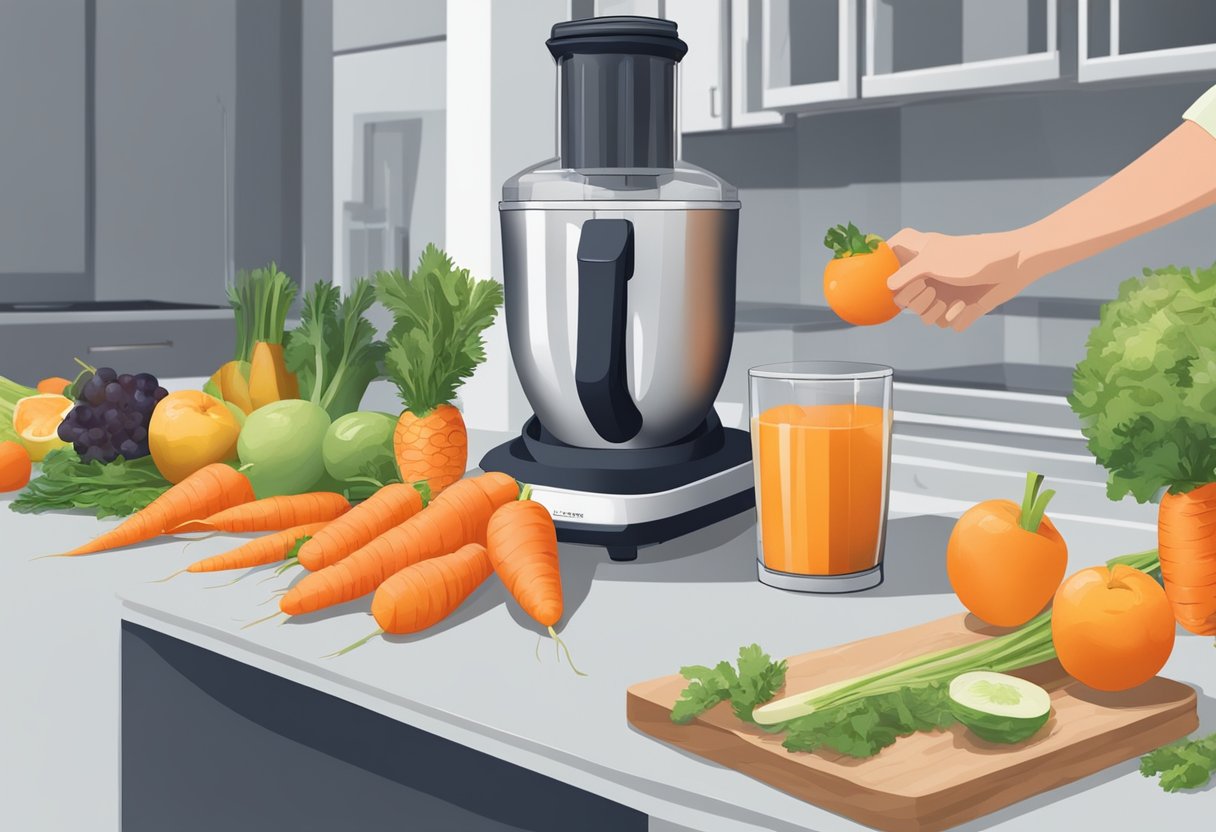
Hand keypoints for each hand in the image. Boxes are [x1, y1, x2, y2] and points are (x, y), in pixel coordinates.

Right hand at [885, 229, 1035, 330]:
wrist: (1014, 264)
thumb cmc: (973, 255)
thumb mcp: (932, 260)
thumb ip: (905, 273)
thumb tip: (888, 286)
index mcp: (920, 260)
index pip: (891, 271)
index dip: (890, 280)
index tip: (899, 282)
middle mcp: (931, 278)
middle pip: (907, 303)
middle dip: (917, 303)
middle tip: (930, 292)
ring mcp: (947, 293)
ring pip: (928, 318)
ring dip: (938, 313)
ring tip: (952, 301)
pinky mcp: (964, 308)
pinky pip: (951, 324)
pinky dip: (960, 317)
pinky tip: (970, 304)